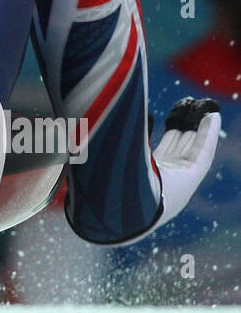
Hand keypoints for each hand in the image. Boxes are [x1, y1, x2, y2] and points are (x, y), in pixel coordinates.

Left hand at [115, 97, 220, 245]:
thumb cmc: (102, 175)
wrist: (113, 202)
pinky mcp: (190, 179)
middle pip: (176, 152)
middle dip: (183, 131)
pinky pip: (203, 153)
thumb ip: (109, 131)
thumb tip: (107, 110)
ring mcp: (175, 182)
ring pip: (191, 150)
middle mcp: (159, 182)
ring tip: (203, 111)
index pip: (158, 153)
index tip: (168, 119)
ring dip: (198, 129)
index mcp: (140, 177)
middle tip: (188, 110)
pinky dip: (209, 134)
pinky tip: (211, 117)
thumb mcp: (104, 147)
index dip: (166, 137)